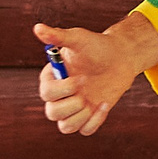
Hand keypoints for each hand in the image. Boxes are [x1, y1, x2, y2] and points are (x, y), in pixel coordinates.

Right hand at [35, 17, 157, 136]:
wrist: (120, 57)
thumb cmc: (96, 46)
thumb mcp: (78, 39)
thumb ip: (58, 36)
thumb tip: (37, 28)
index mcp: (52, 78)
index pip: (46, 93)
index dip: (63, 90)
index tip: (82, 78)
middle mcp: (59, 96)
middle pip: (52, 113)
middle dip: (71, 105)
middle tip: (86, 92)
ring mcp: (74, 108)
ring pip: (65, 127)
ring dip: (81, 116)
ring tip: (94, 100)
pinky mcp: (88, 116)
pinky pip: (85, 131)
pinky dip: (95, 122)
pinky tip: (105, 104)